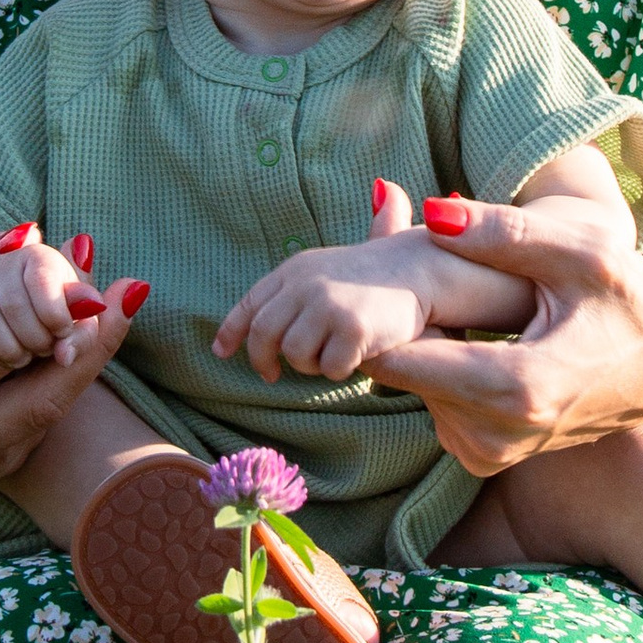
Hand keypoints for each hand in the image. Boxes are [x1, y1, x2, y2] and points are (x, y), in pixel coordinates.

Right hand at [0, 228, 145, 499]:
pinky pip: (34, 429)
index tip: (99, 286)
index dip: (48, 319)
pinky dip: (55, 383)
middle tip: (125, 295)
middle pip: (35, 404)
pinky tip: (63, 343)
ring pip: (43, 419)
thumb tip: (29, 238)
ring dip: (78, 363)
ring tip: (103, 308)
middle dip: (88, 348)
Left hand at [218, 238, 442, 383]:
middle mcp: (306, 283)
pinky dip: (341, 369)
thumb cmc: (372, 277)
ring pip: (295, 356)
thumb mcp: (323, 271)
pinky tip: (358, 353)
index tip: (222, 352)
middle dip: (263, 360)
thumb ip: (285, 298)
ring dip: (311, 364)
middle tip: (271, 375)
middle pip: (263, 335)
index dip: (231, 331)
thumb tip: (223, 342)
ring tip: (333, 351)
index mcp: (294, 269)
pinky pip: (330, 368)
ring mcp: (329, 305)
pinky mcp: (354, 328)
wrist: (420, 268)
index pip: (250, 304)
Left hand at [363, 205, 642, 477]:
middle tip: (401, 262)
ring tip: (438, 292)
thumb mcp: (583, 255)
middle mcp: (493, 435)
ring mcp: (489, 453)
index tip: (381, 268)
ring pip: (414, 389)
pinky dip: (436, 366)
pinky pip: (436, 404)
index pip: (395, 359)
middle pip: (396, 373)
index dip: (378, 313)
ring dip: (416, 342)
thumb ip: (505, 232)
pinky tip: (460, 326)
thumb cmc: (636, 305)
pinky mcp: (488, 457)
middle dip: (395, 320)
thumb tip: (428, 210)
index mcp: (513, 388)